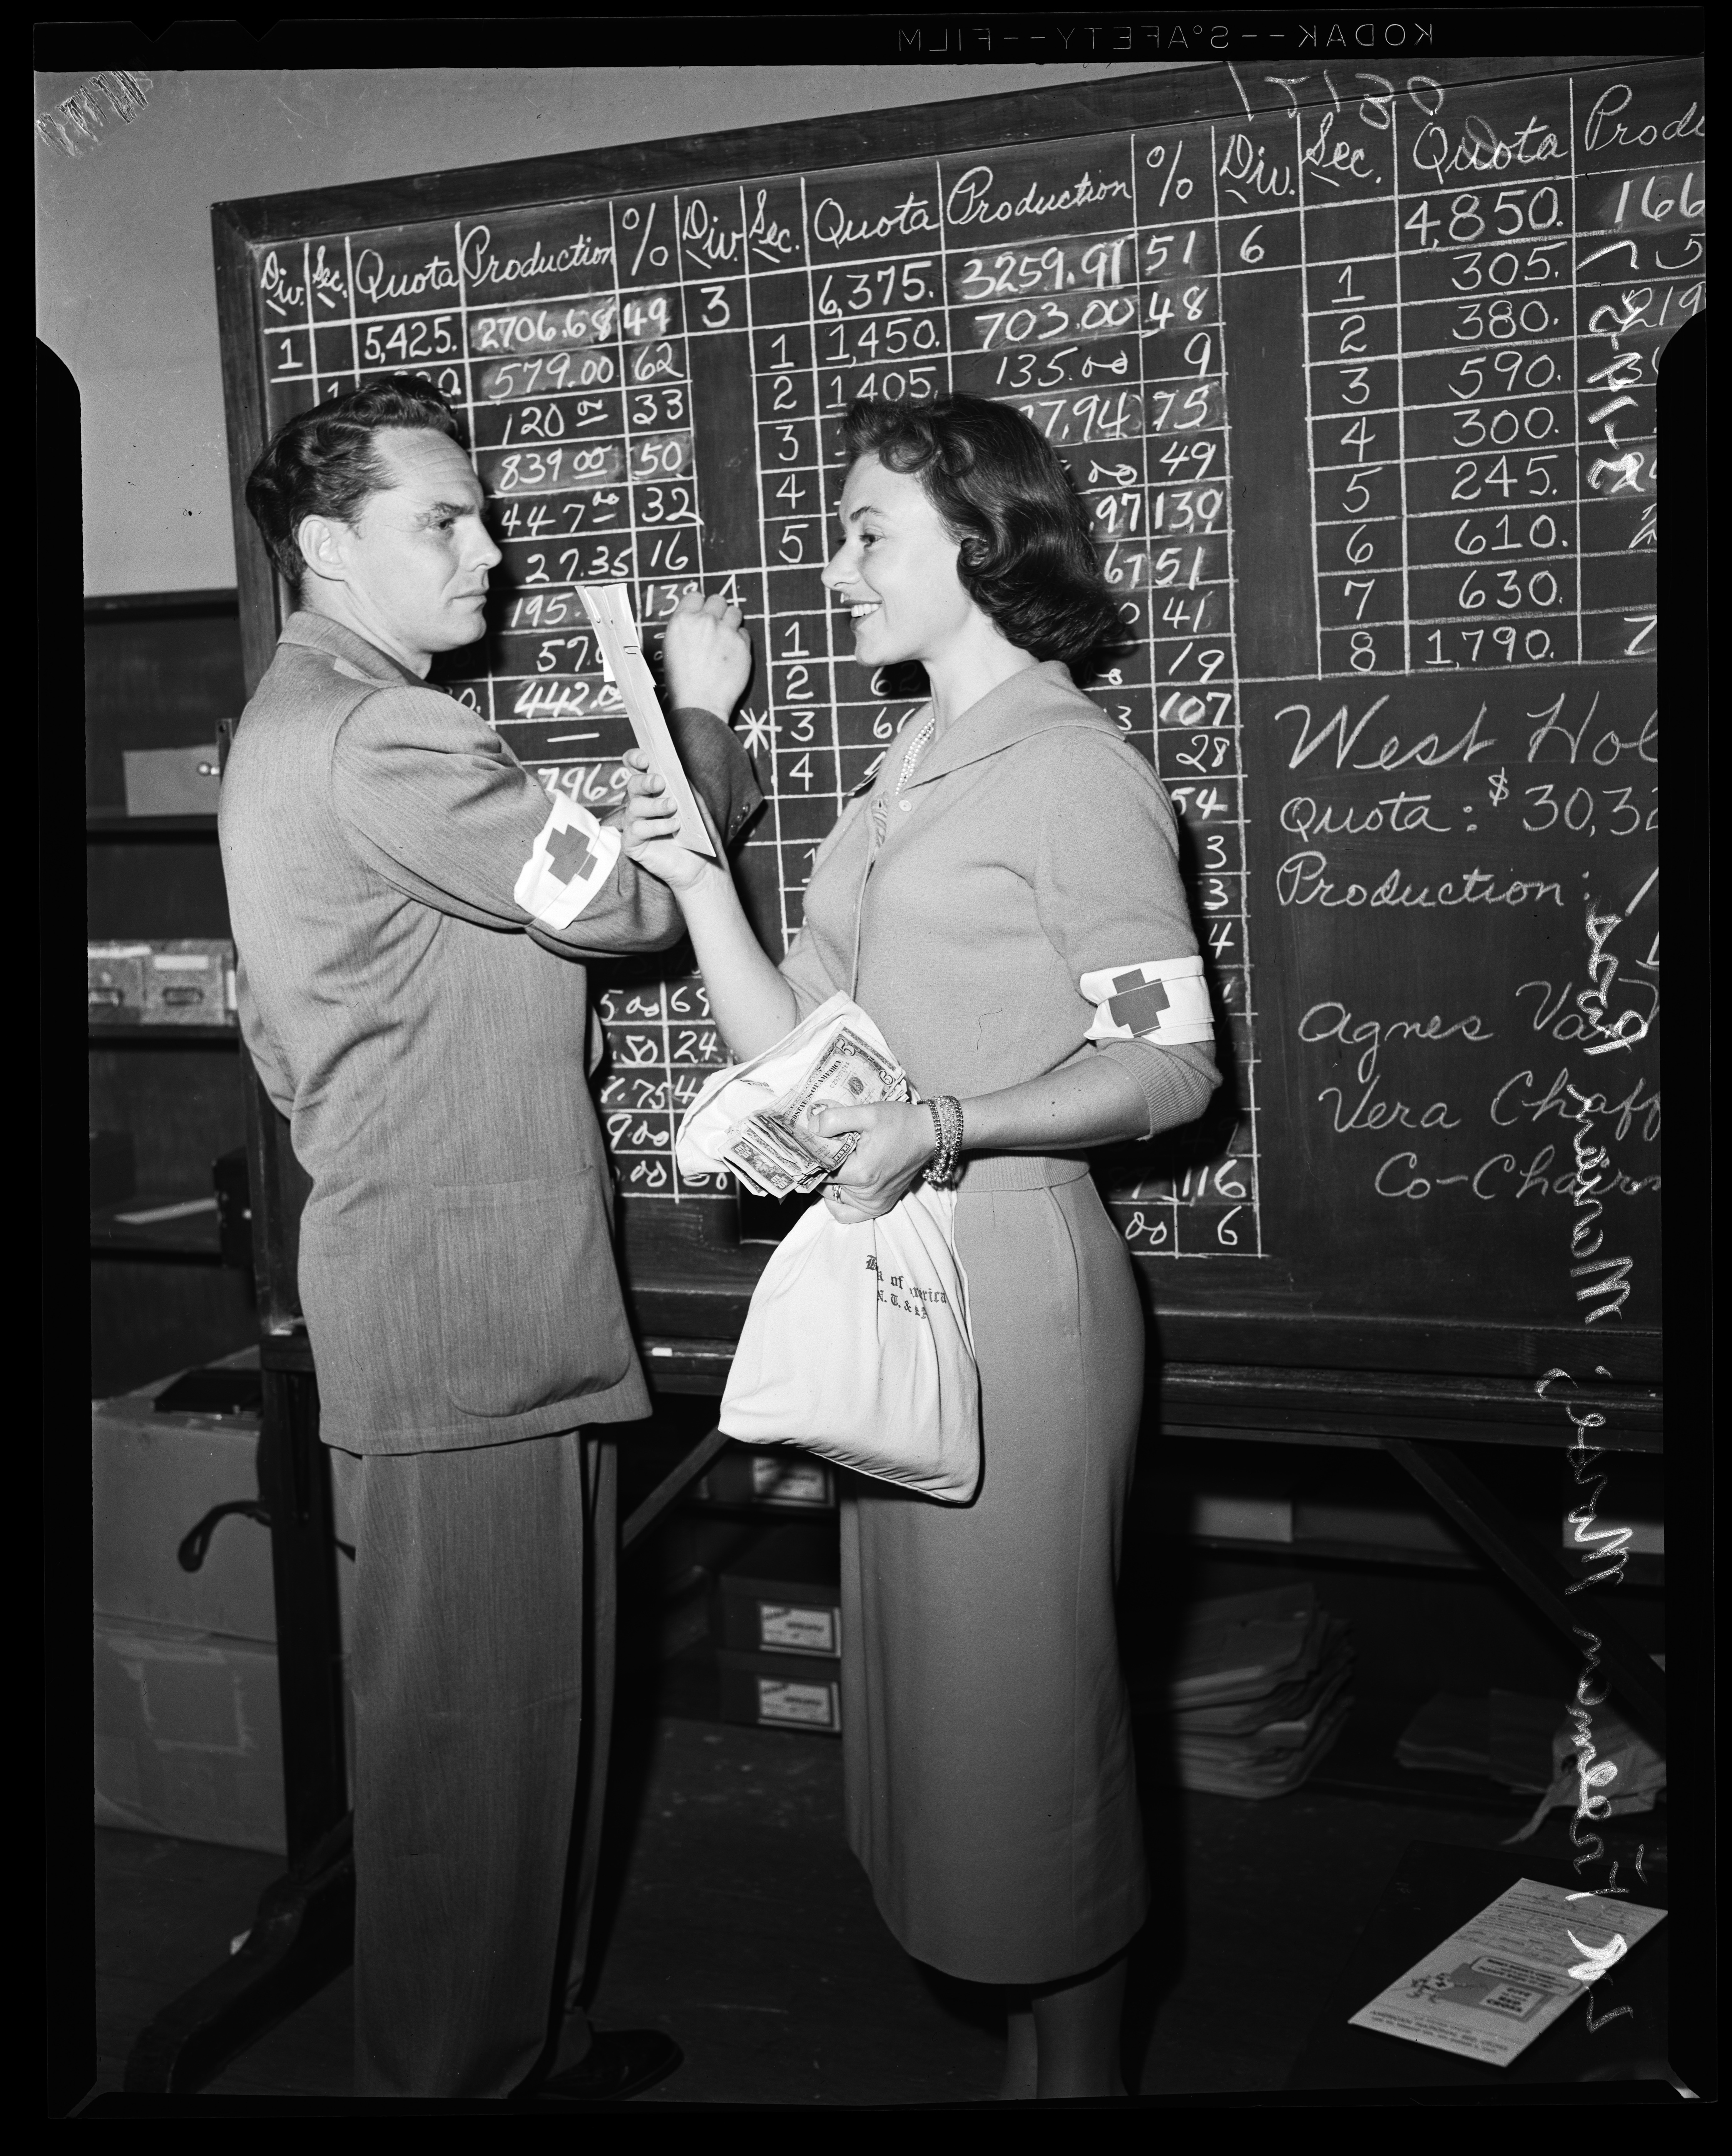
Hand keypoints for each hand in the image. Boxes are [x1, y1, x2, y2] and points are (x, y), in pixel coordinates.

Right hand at [619, 749, 723, 892]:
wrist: (701, 864)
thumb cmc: (697, 832)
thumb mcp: (696, 804)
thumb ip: (684, 787)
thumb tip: (676, 769)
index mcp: (651, 791)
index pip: (635, 769)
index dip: (634, 759)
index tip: (644, 758)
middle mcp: (639, 804)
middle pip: (632, 785)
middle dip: (645, 781)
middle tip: (660, 783)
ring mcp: (633, 824)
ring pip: (634, 807)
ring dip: (655, 805)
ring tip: (673, 807)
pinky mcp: (632, 844)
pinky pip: (636, 830)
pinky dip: (656, 826)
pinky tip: (673, 827)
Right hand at [661, 589, 751, 716]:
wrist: (699, 704)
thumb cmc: (681, 682)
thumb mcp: (671, 648)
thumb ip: (686, 628)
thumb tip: (697, 618)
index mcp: (682, 621)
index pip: (695, 596)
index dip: (699, 605)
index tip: (702, 615)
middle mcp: (704, 621)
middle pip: (717, 600)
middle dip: (717, 611)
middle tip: (716, 627)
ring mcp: (725, 631)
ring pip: (735, 611)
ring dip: (731, 621)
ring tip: (726, 638)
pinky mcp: (742, 644)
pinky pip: (745, 633)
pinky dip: (740, 641)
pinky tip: (732, 654)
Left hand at [814, 1100, 939, 1223]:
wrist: (928, 1133)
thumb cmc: (899, 1122)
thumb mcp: (867, 1112)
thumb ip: (835, 1119)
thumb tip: (811, 1129)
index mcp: (861, 1173)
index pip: (819, 1170)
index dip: (811, 1156)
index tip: (811, 1143)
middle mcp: (867, 1195)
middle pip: (825, 1185)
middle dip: (820, 1167)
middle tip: (825, 1149)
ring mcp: (875, 1204)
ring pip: (832, 1199)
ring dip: (829, 1182)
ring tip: (836, 1161)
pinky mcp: (881, 1206)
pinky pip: (847, 1213)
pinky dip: (840, 1200)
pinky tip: (842, 1181)